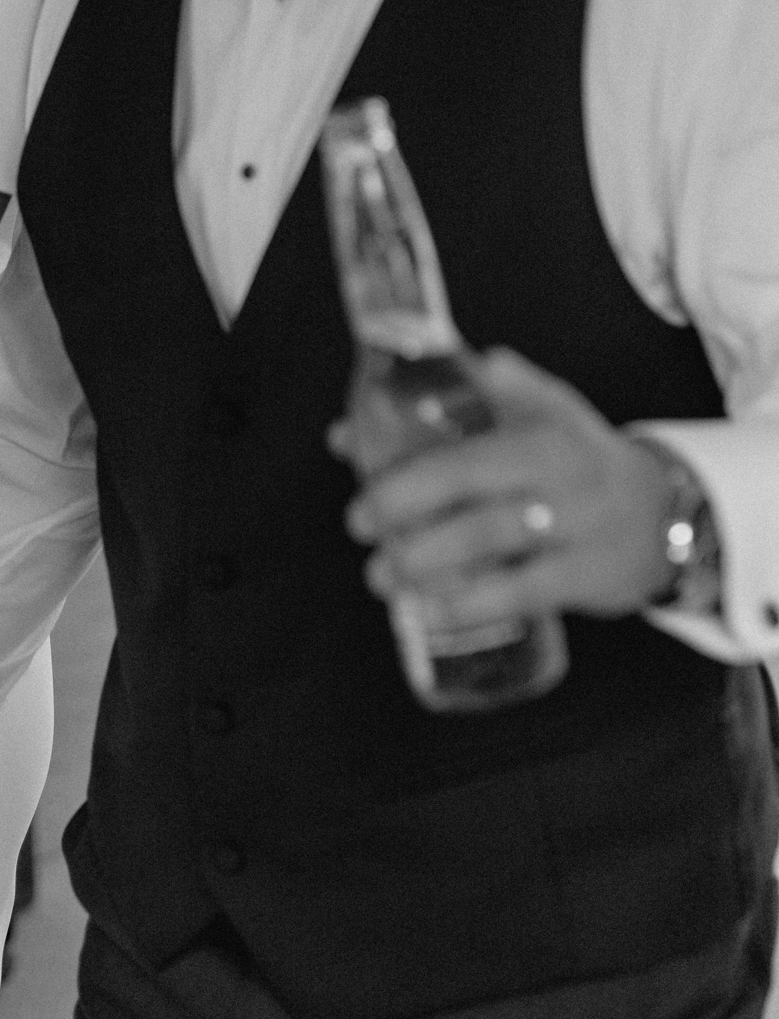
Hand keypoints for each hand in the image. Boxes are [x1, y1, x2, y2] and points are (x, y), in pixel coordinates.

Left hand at [341, 347, 675, 633]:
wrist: (668, 508)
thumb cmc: (578, 455)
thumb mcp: (535, 409)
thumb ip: (444, 416)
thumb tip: (351, 429)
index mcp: (539, 433)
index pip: (465, 456)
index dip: (409, 478)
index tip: (362, 491)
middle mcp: (562, 479)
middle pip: (476, 502)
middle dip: (408, 518)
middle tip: (362, 531)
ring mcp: (578, 529)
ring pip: (495, 546)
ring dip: (431, 565)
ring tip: (383, 576)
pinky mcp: (588, 577)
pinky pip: (526, 592)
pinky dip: (477, 602)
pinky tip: (436, 610)